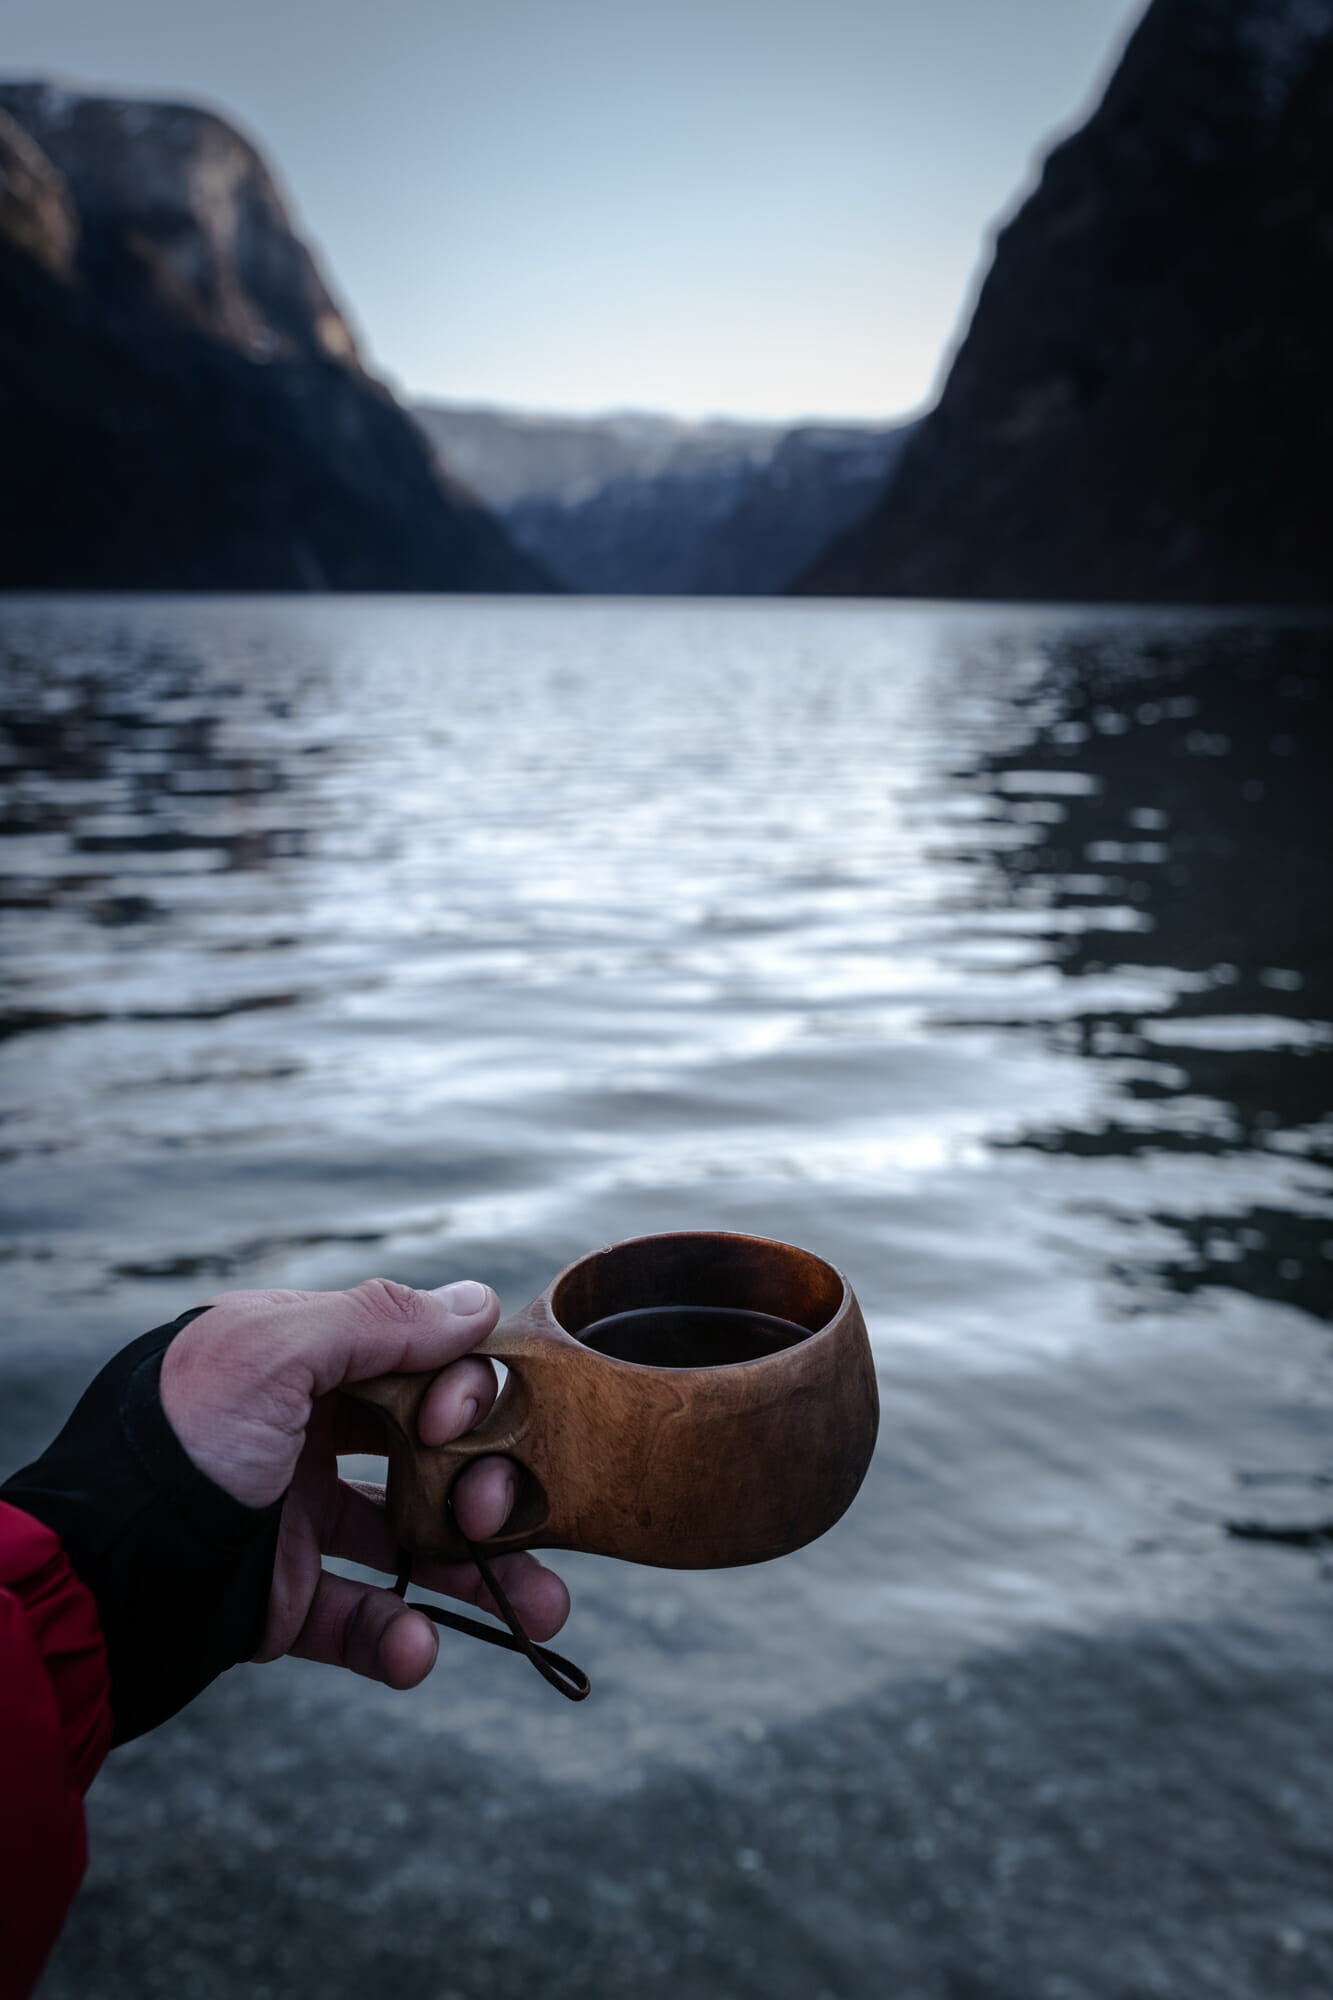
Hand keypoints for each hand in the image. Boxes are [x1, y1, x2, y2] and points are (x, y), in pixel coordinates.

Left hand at [159, 1277, 567, 1690]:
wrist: (89, 1581)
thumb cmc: (172, 1447)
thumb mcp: (267, 1353)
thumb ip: (375, 1321)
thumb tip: (476, 1303)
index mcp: (300, 1364)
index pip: (415, 1365)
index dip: (456, 1390)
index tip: (455, 1419)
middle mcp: (305, 1436)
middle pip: (431, 1454)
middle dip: (491, 1487)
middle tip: (507, 1517)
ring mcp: (295, 1521)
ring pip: (413, 1543)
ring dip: (482, 1575)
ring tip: (543, 1613)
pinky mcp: (281, 1603)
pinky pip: (361, 1620)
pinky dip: (400, 1640)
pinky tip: (420, 1651)